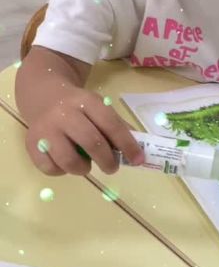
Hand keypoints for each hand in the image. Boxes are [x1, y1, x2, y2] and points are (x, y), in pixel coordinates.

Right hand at [25, 88, 143, 176]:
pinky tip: (66, 163)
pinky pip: (50, 168)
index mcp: (86, 101)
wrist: (43, 94)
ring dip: (83, 169)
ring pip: (68, 160)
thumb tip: (137, 153)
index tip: (138, 160)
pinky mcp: (32, 144)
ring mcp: (46, 129)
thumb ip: (117, 127)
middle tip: (112, 167)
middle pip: (91, 142)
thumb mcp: (99, 107)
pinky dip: (62, 171)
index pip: (111, 125)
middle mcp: (65, 114)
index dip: (127, 145)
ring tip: (86, 166)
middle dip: (107, 161)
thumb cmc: (78, 107)